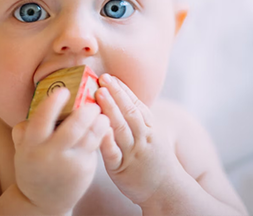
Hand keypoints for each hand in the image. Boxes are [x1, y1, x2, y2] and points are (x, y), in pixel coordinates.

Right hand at [12, 88, 109, 214]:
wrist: (42, 201)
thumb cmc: (33, 166)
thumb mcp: (22, 149)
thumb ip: (25, 129)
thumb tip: (35, 106)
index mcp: (32, 146)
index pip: (42, 120)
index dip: (53, 104)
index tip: (64, 91)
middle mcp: (51, 155)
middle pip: (73, 129)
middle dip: (85, 112)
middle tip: (92, 102)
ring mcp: (70, 164)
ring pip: (90, 138)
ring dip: (99, 122)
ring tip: (102, 114)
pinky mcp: (85, 170)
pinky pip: (95, 147)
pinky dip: (102, 133)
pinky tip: (104, 125)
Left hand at [96, 74, 177, 204]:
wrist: (167, 190)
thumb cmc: (154, 158)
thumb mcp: (152, 134)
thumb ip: (138, 117)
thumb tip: (120, 96)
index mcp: (149, 127)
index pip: (136, 104)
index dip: (123, 89)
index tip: (110, 76)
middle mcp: (142, 137)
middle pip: (129, 112)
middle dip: (116, 93)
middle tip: (103, 78)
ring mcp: (132, 153)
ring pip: (121, 128)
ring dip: (111, 109)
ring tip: (100, 93)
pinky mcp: (121, 168)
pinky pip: (113, 153)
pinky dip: (107, 140)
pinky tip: (99, 128)